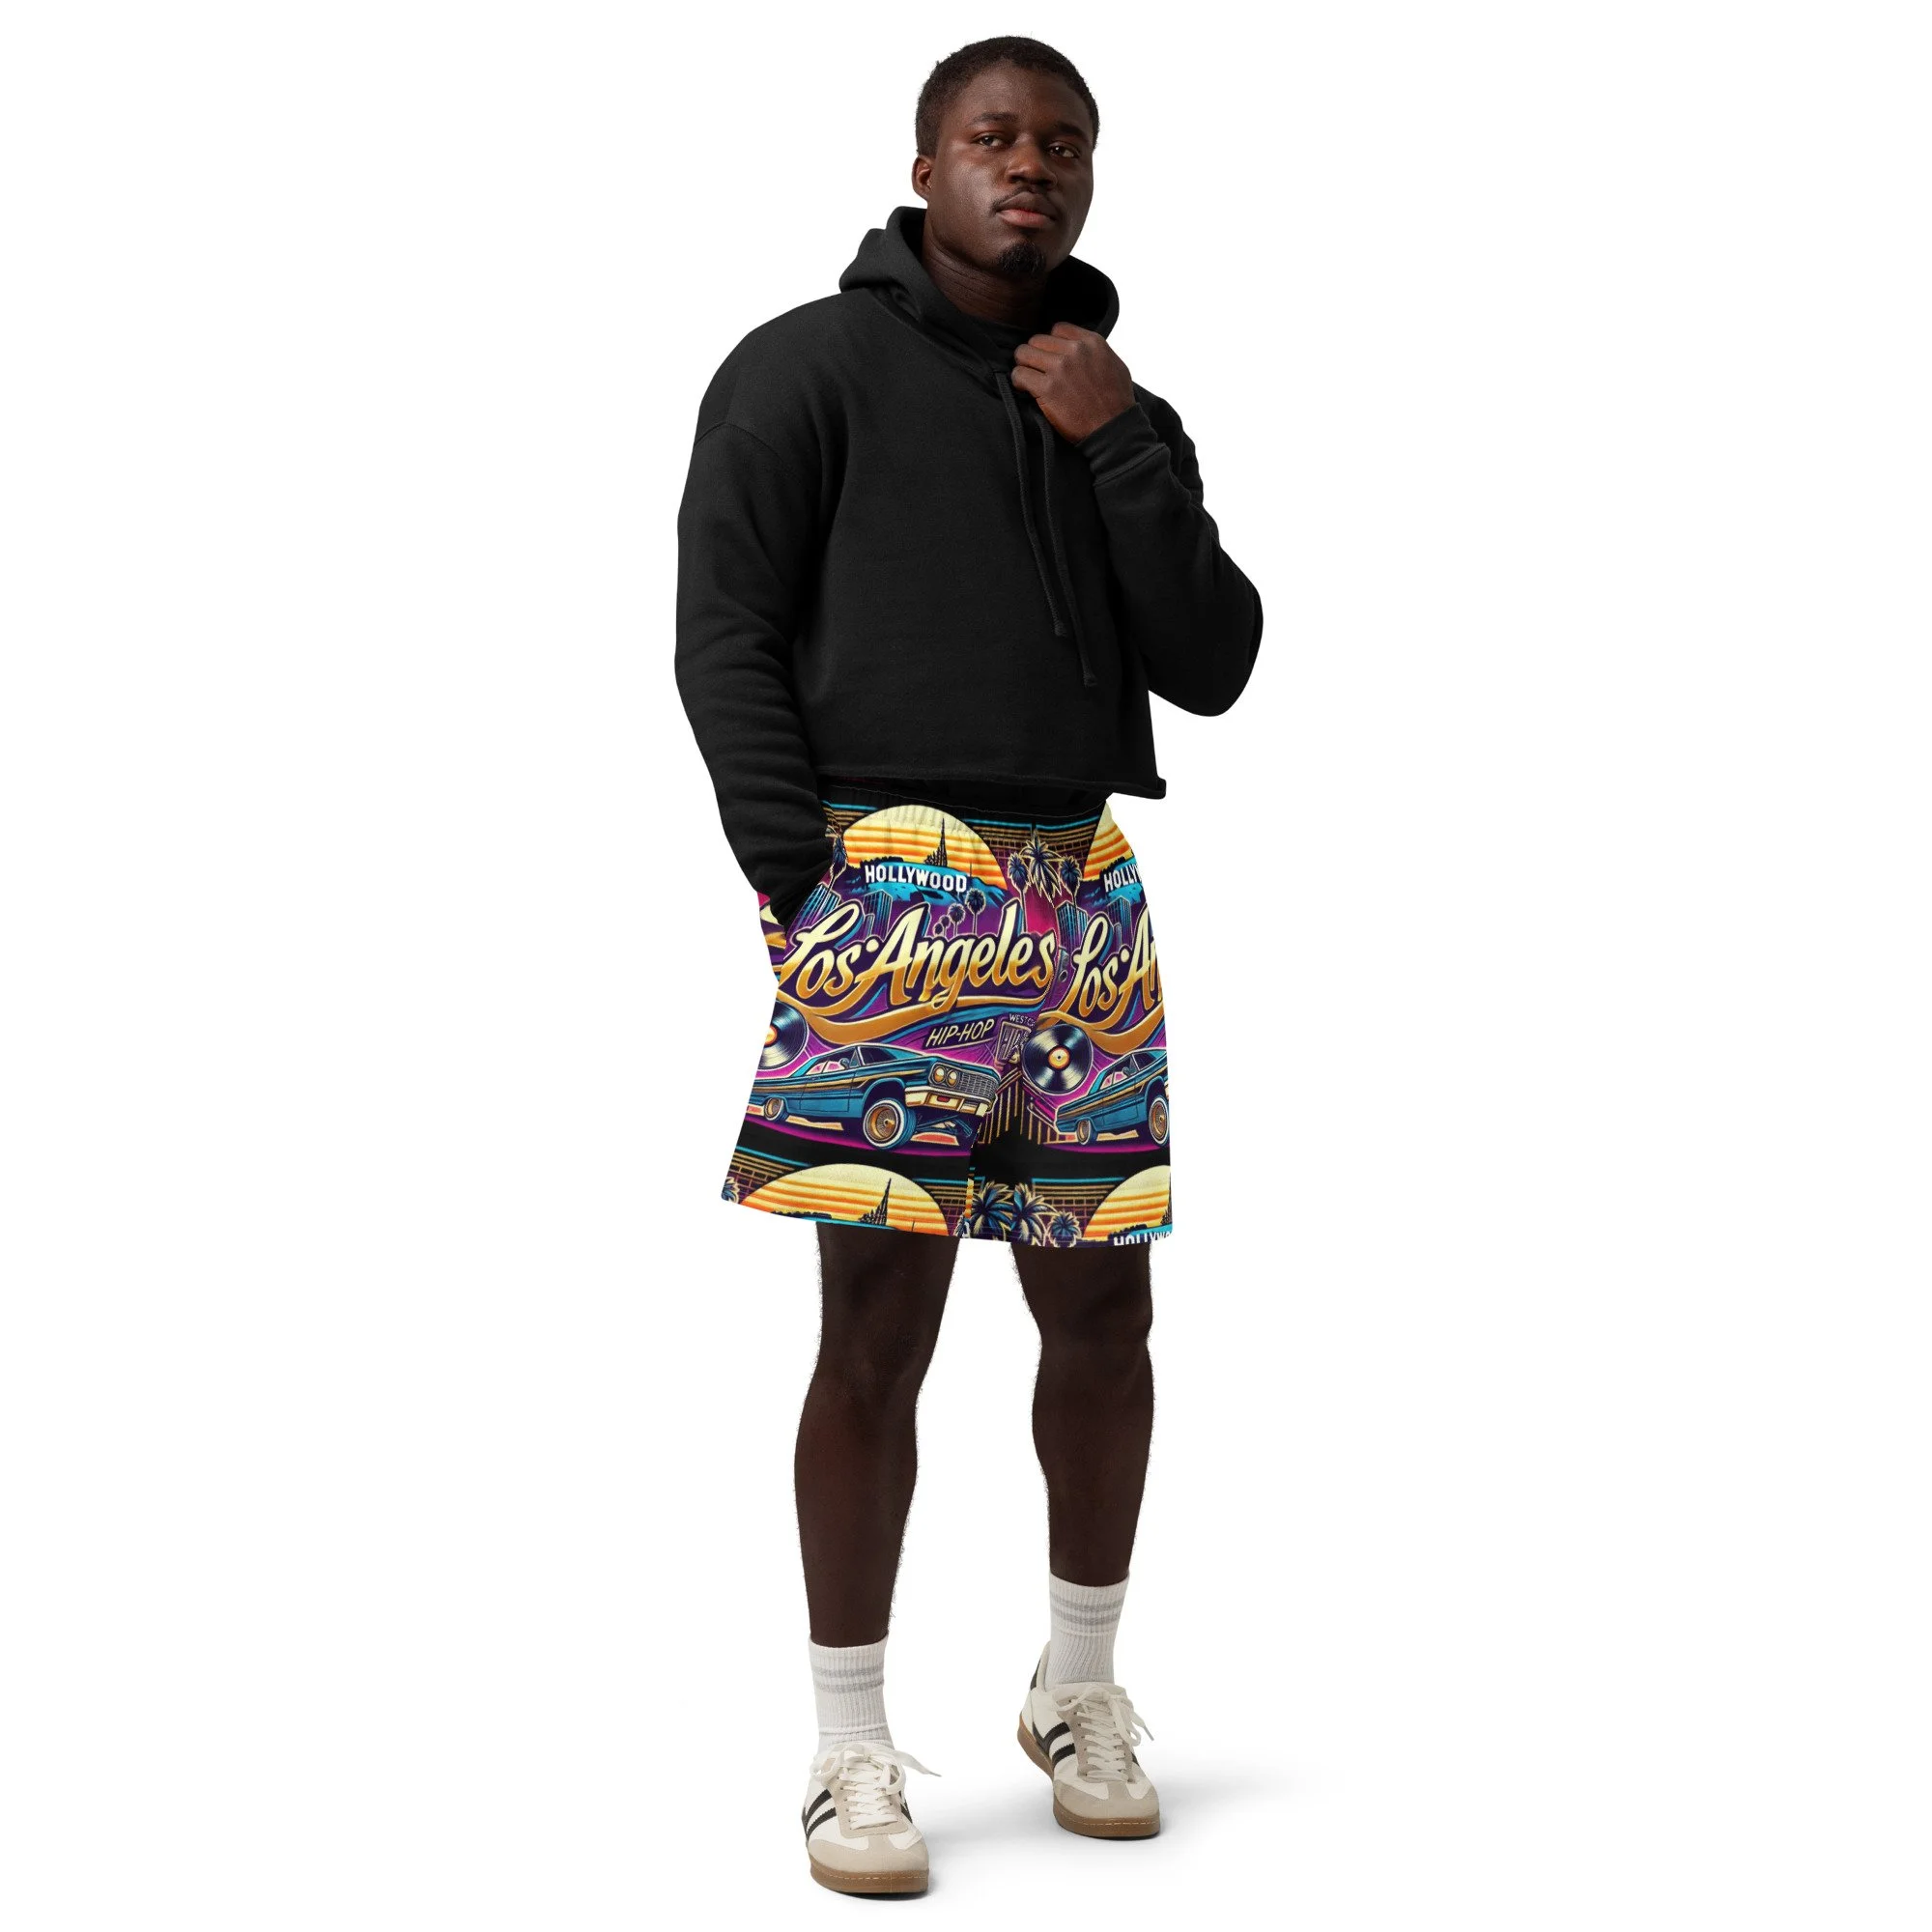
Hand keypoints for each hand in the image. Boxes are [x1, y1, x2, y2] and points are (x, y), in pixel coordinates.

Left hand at [1010, 323, 1135, 442]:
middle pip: (1037, 340)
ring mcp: (1059, 368)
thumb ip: (1095, 352)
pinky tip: (1025, 389)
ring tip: (1029, 378)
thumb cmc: (1117, 402)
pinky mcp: (1047, 388)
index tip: (1051, 356)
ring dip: (1024, 366)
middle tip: (1036, 369)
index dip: (1051, 343)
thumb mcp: (1114, 365)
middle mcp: (1075, 351)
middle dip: (1034, 354)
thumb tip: (1081, 347)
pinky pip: (1019, 375)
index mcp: (1091, 342)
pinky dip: (1019, 381)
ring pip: (1024, 353)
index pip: (1058, 329)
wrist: (1113, 429)